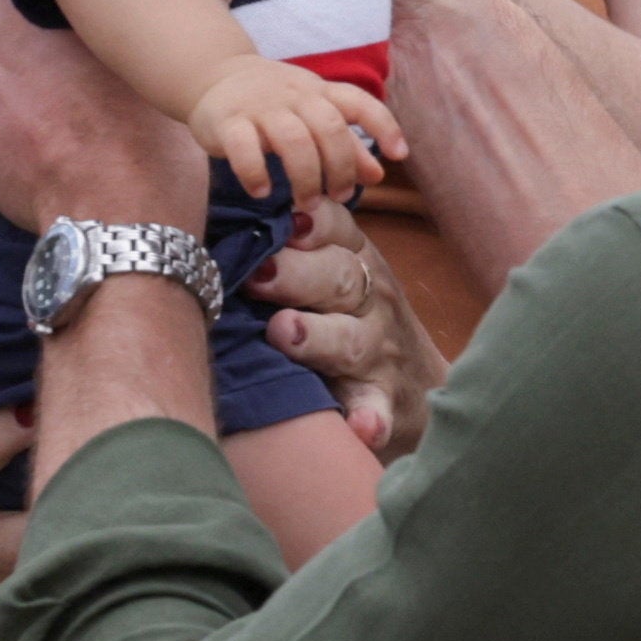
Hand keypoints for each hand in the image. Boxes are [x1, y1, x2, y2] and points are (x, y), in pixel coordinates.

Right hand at [191, 54, 395, 202]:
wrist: (213, 74)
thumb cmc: (274, 101)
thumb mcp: (313, 115)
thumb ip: (346, 144)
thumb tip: (378, 174)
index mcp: (319, 92)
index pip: (358, 102)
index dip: (383, 125)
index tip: (398, 155)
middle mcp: (294, 95)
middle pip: (329, 127)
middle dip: (340, 167)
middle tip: (338, 196)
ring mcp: (260, 107)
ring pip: (292, 138)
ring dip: (305, 177)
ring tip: (307, 203)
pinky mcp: (227, 120)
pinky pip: (243, 146)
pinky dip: (255, 172)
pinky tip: (262, 191)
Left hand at [252, 198, 444, 456]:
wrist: (418, 389)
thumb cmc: (353, 318)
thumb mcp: (339, 272)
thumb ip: (296, 244)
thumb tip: (223, 210)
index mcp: (357, 261)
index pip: (339, 228)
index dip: (314, 221)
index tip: (285, 219)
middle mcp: (371, 301)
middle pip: (340, 278)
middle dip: (298, 274)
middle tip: (258, 275)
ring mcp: (379, 354)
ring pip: (351, 341)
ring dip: (319, 337)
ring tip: (287, 333)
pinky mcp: (384, 404)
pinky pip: (379, 413)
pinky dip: (372, 421)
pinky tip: (361, 430)